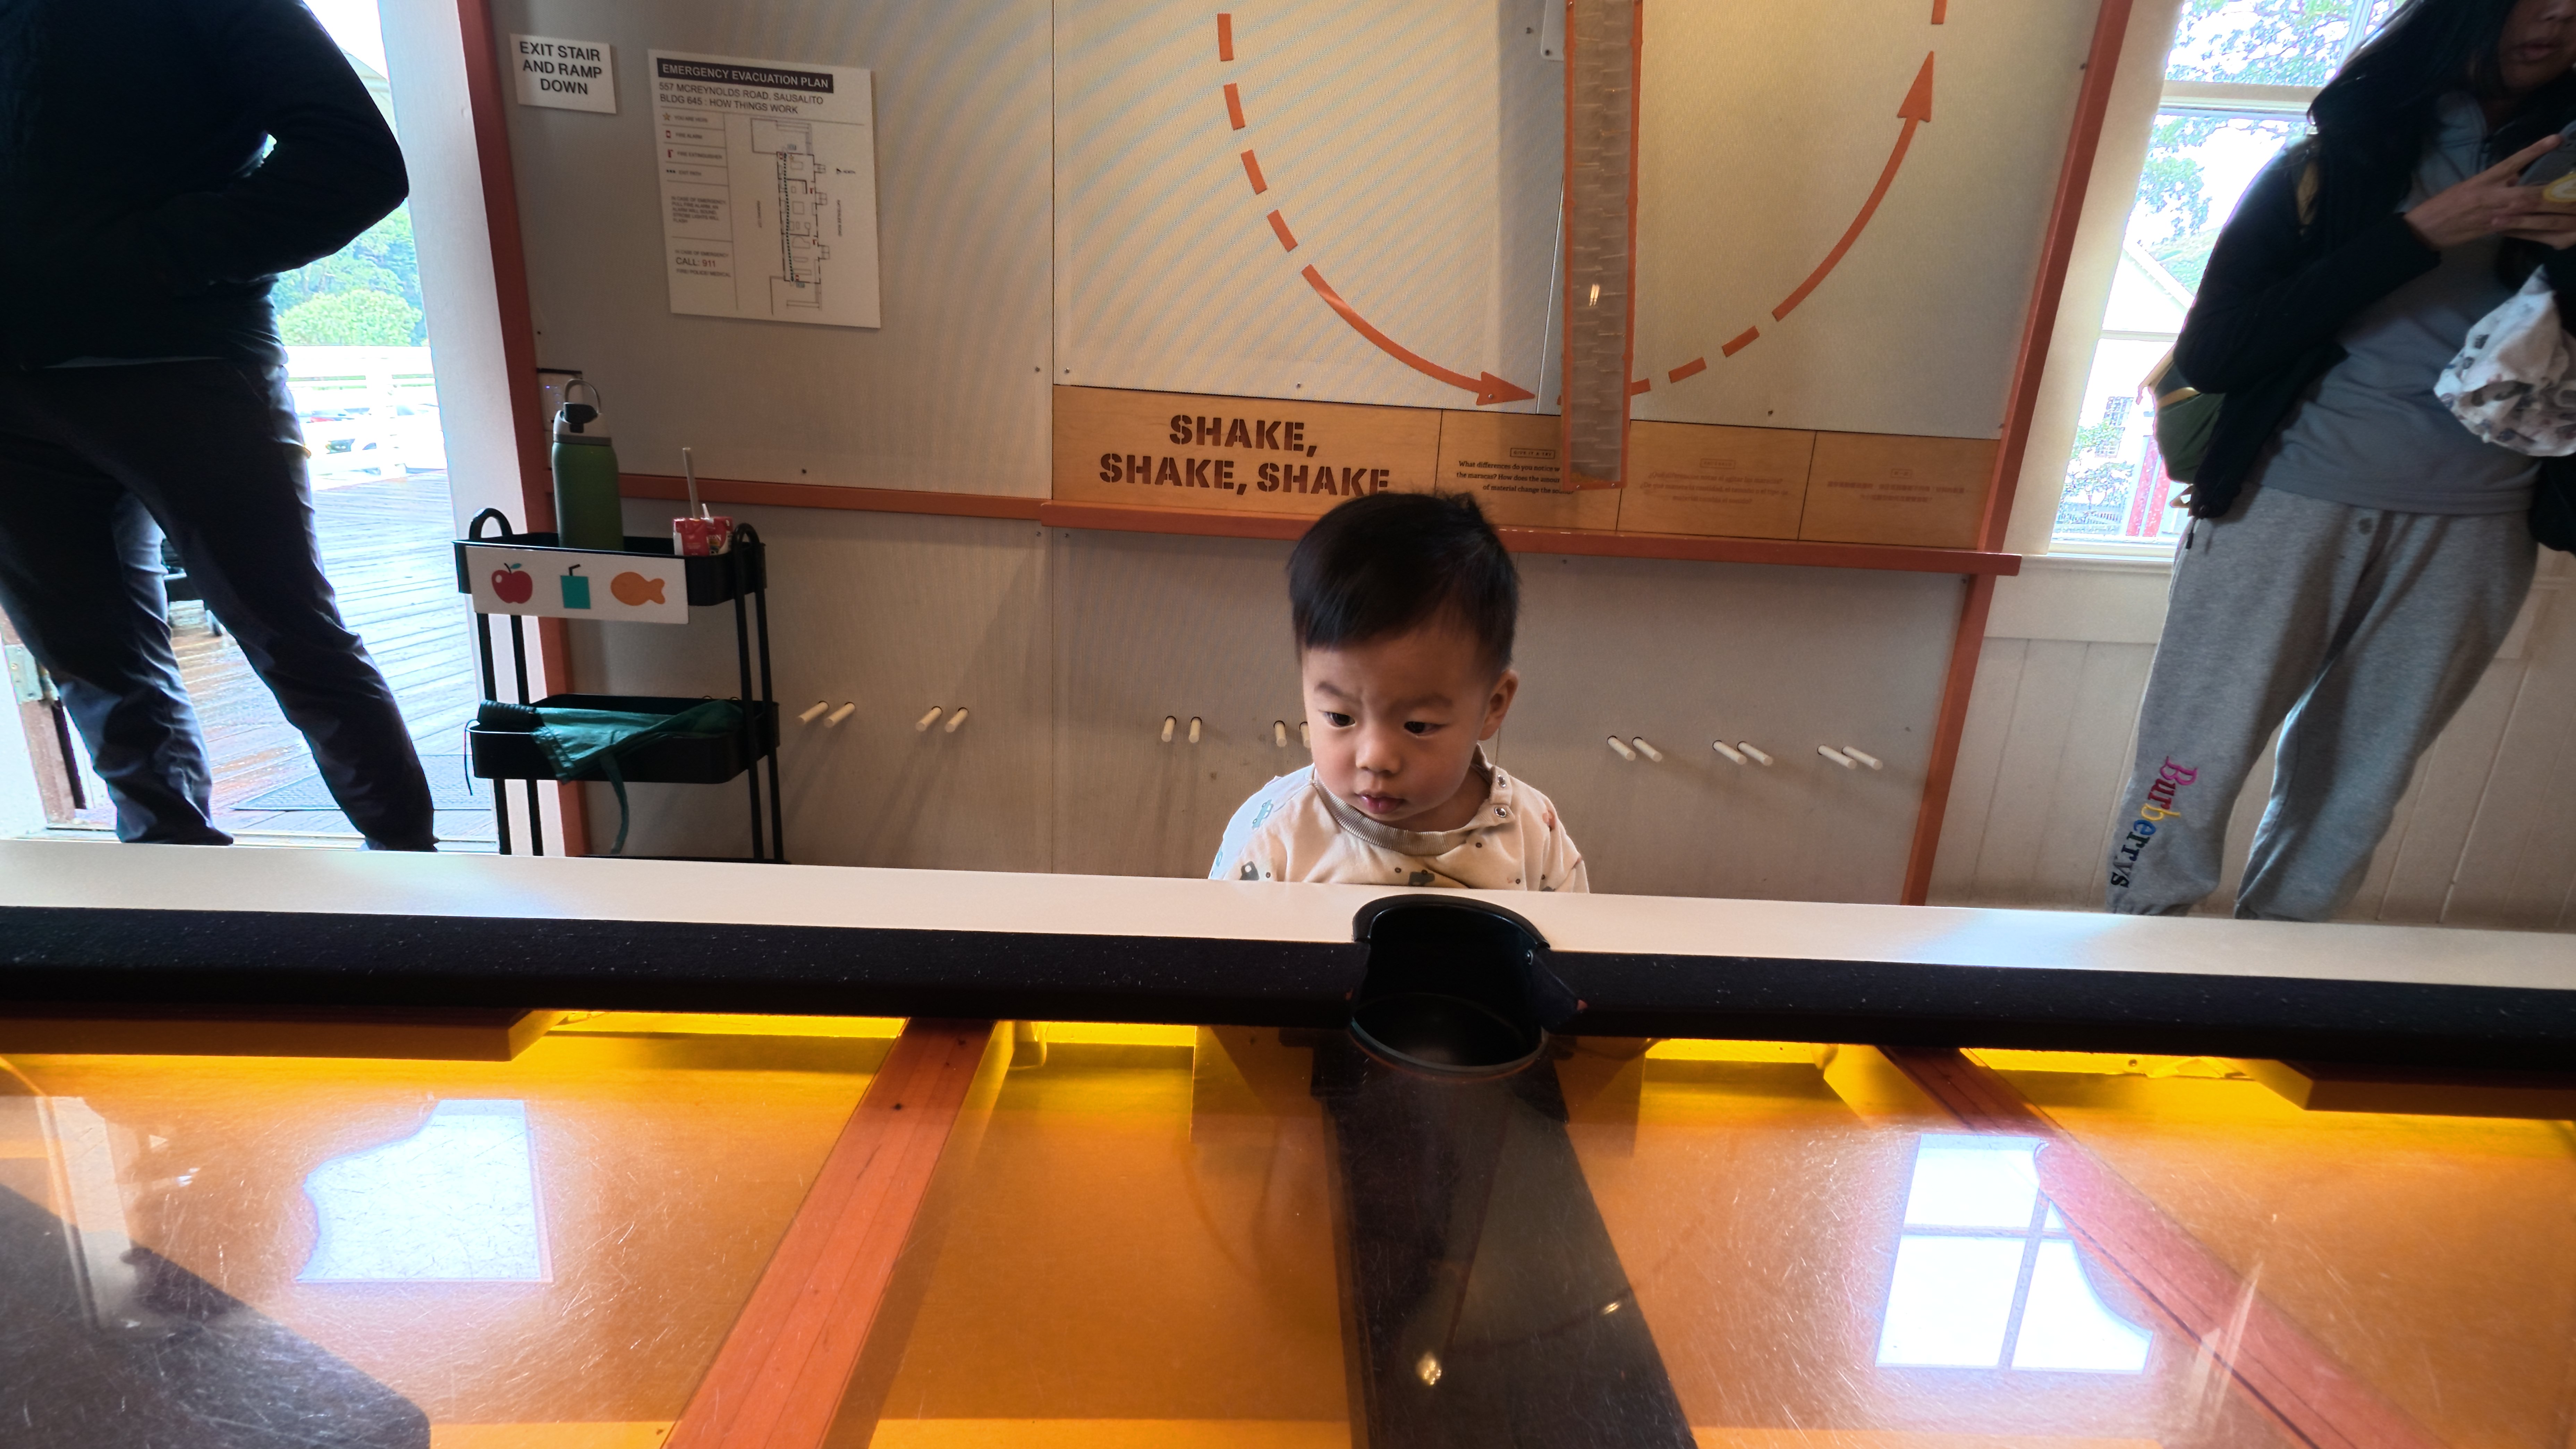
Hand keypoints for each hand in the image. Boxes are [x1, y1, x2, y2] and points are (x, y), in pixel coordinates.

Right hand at [2404, 133, 2564, 249]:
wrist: (2424, 229)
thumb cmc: (2445, 205)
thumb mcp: (2471, 185)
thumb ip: (2498, 181)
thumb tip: (2521, 177)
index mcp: (2484, 181)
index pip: (2513, 162)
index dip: (2535, 150)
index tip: (2557, 138)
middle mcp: (2491, 197)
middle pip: (2531, 195)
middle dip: (2558, 196)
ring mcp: (2494, 217)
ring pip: (2532, 216)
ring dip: (2557, 216)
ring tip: (2575, 213)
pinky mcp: (2494, 232)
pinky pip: (2524, 232)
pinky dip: (2543, 233)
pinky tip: (2561, 234)